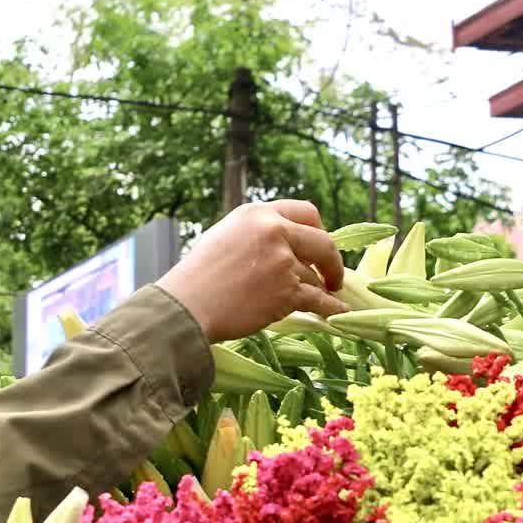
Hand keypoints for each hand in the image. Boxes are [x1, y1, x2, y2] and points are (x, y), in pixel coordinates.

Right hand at [156, 200, 345, 342]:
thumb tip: (286, 243)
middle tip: (332, 275)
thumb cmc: (196, 278)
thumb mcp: (224, 237)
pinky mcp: (286, 291)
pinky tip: (337, 309)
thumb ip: (256, 234)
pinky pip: (317, 299)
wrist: (185, 308)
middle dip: (331, 260)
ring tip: (320, 298)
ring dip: (316, 289)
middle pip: (322, 242)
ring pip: (313, 276)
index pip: (305, 212)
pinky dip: (329, 306)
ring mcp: (283, 261)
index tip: (319, 245)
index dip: (317, 230)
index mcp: (257, 214)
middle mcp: (274, 231)